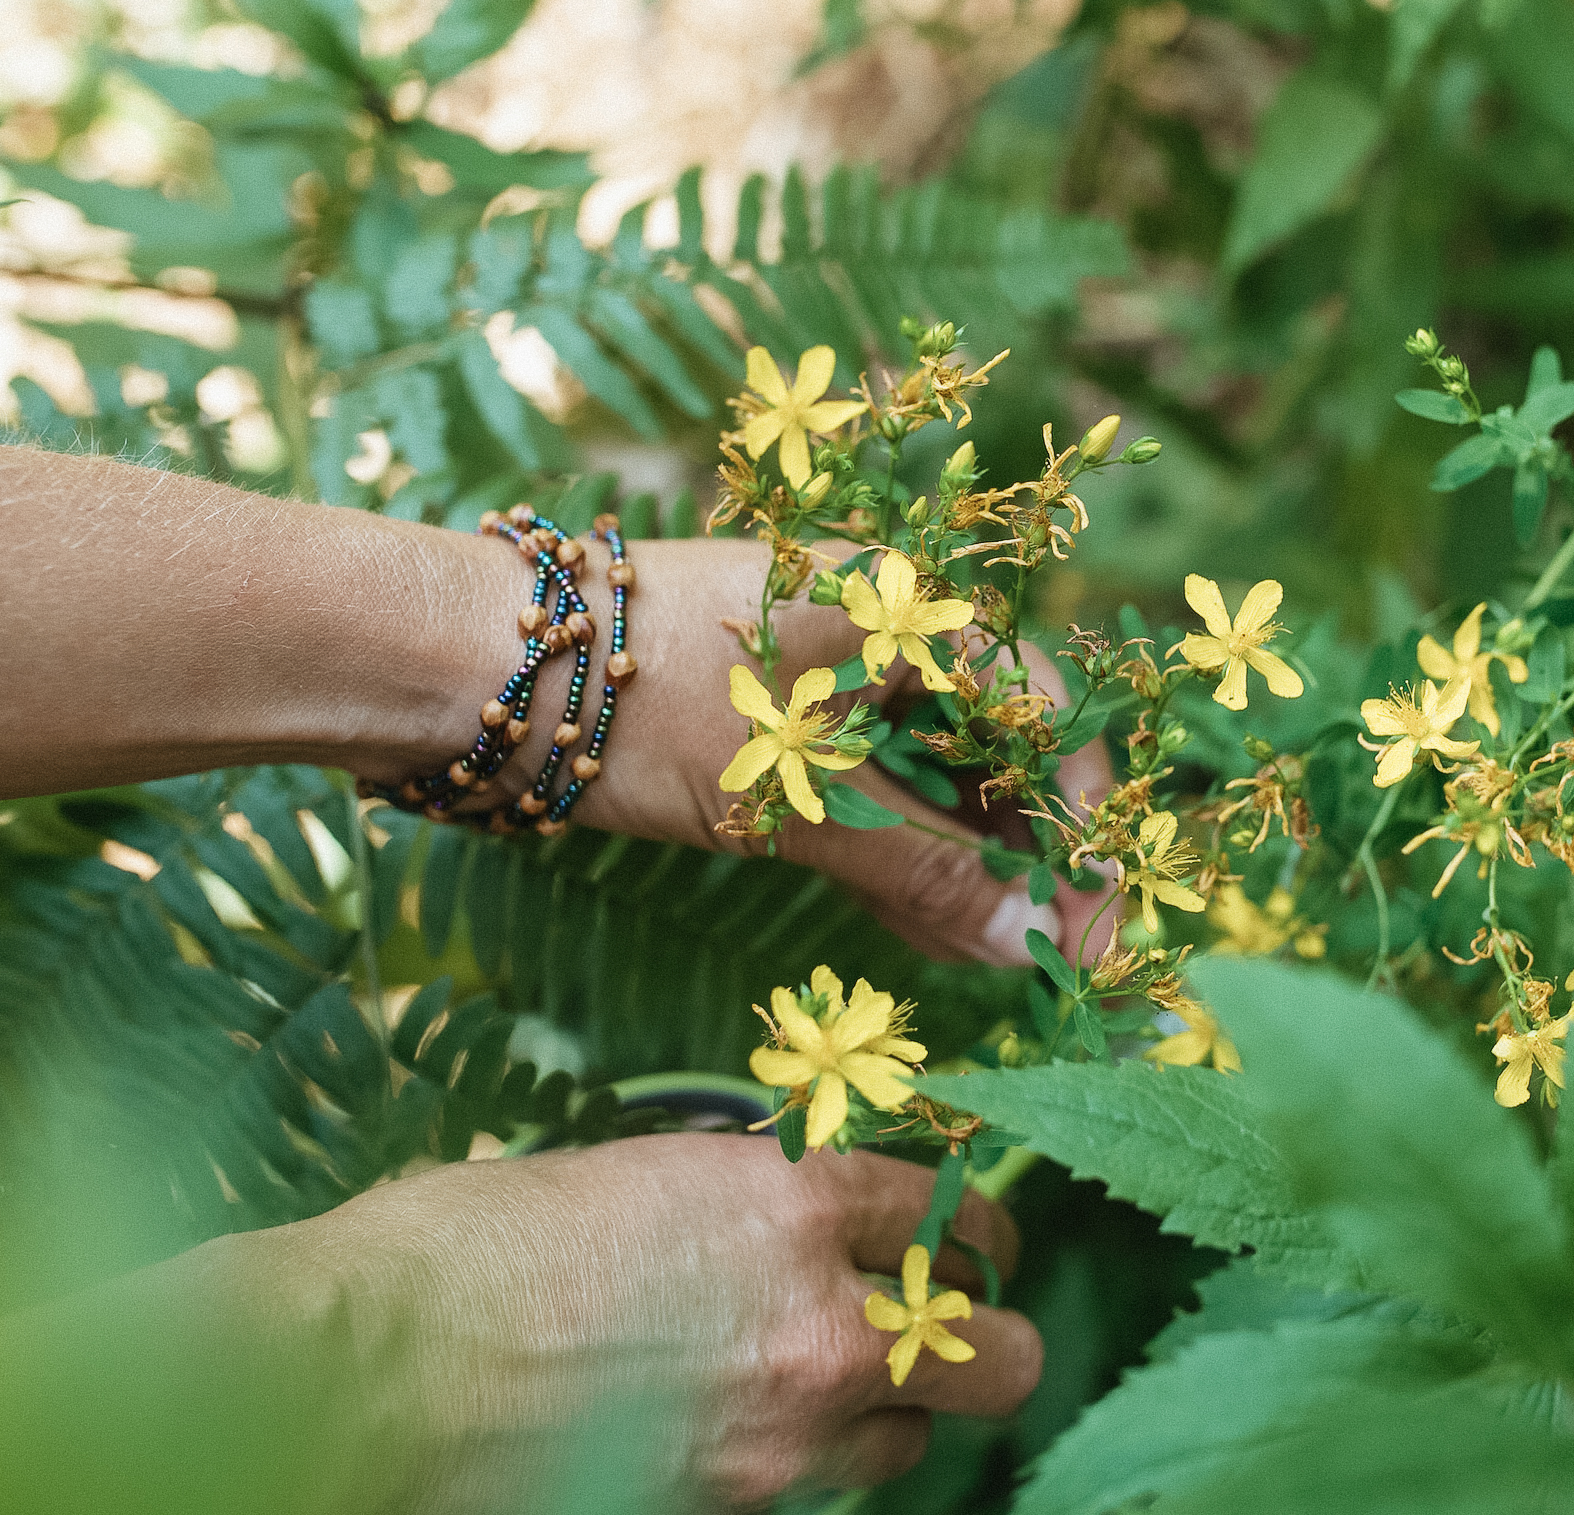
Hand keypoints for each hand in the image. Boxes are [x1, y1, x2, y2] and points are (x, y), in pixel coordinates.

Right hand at [219, 1134, 1038, 1511]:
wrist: (368, 1373)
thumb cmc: (467, 1247)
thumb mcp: (628, 1172)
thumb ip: (737, 1194)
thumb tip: (779, 1206)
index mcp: (788, 1199)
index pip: (949, 1207)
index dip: (973, 1222)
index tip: (973, 1234)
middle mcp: (816, 1318)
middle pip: (993, 1352)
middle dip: (985, 1336)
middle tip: (945, 1320)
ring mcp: (781, 1432)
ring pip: (916, 1440)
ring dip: (891, 1411)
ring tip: (832, 1386)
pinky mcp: (732, 1508)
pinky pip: (820, 1489)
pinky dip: (808, 1463)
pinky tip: (751, 1432)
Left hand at [557, 537, 1119, 966]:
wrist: (478, 666)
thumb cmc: (642, 704)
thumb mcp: (793, 797)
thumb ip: (922, 868)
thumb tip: (1032, 942)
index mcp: (910, 610)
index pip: (1044, 714)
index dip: (1080, 819)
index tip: (1095, 914)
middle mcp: (888, 633)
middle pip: (996, 751)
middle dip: (1027, 858)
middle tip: (1050, 961)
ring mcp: (835, 678)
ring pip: (935, 781)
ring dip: (966, 871)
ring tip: (994, 963)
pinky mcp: (788, 725)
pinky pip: (875, 791)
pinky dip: (901, 857)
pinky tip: (929, 931)